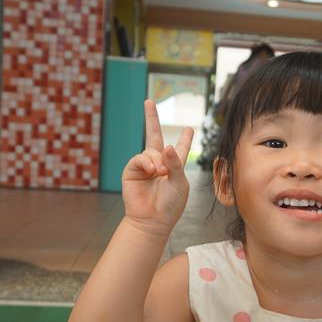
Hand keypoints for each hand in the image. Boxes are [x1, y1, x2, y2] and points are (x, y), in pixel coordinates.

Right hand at [122, 100, 193, 236]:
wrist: (152, 220)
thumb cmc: (170, 204)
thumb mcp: (180, 183)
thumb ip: (175, 163)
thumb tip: (165, 145)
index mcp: (175, 166)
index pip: (180, 148)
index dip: (185, 138)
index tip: (189, 128)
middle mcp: (159, 163)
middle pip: (155, 136)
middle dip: (151, 118)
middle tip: (149, 101)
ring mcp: (145, 166)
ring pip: (151, 150)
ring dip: (158, 160)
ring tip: (160, 173)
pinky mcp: (132, 170)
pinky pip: (140, 158)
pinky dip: (147, 162)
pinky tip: (152, 171)